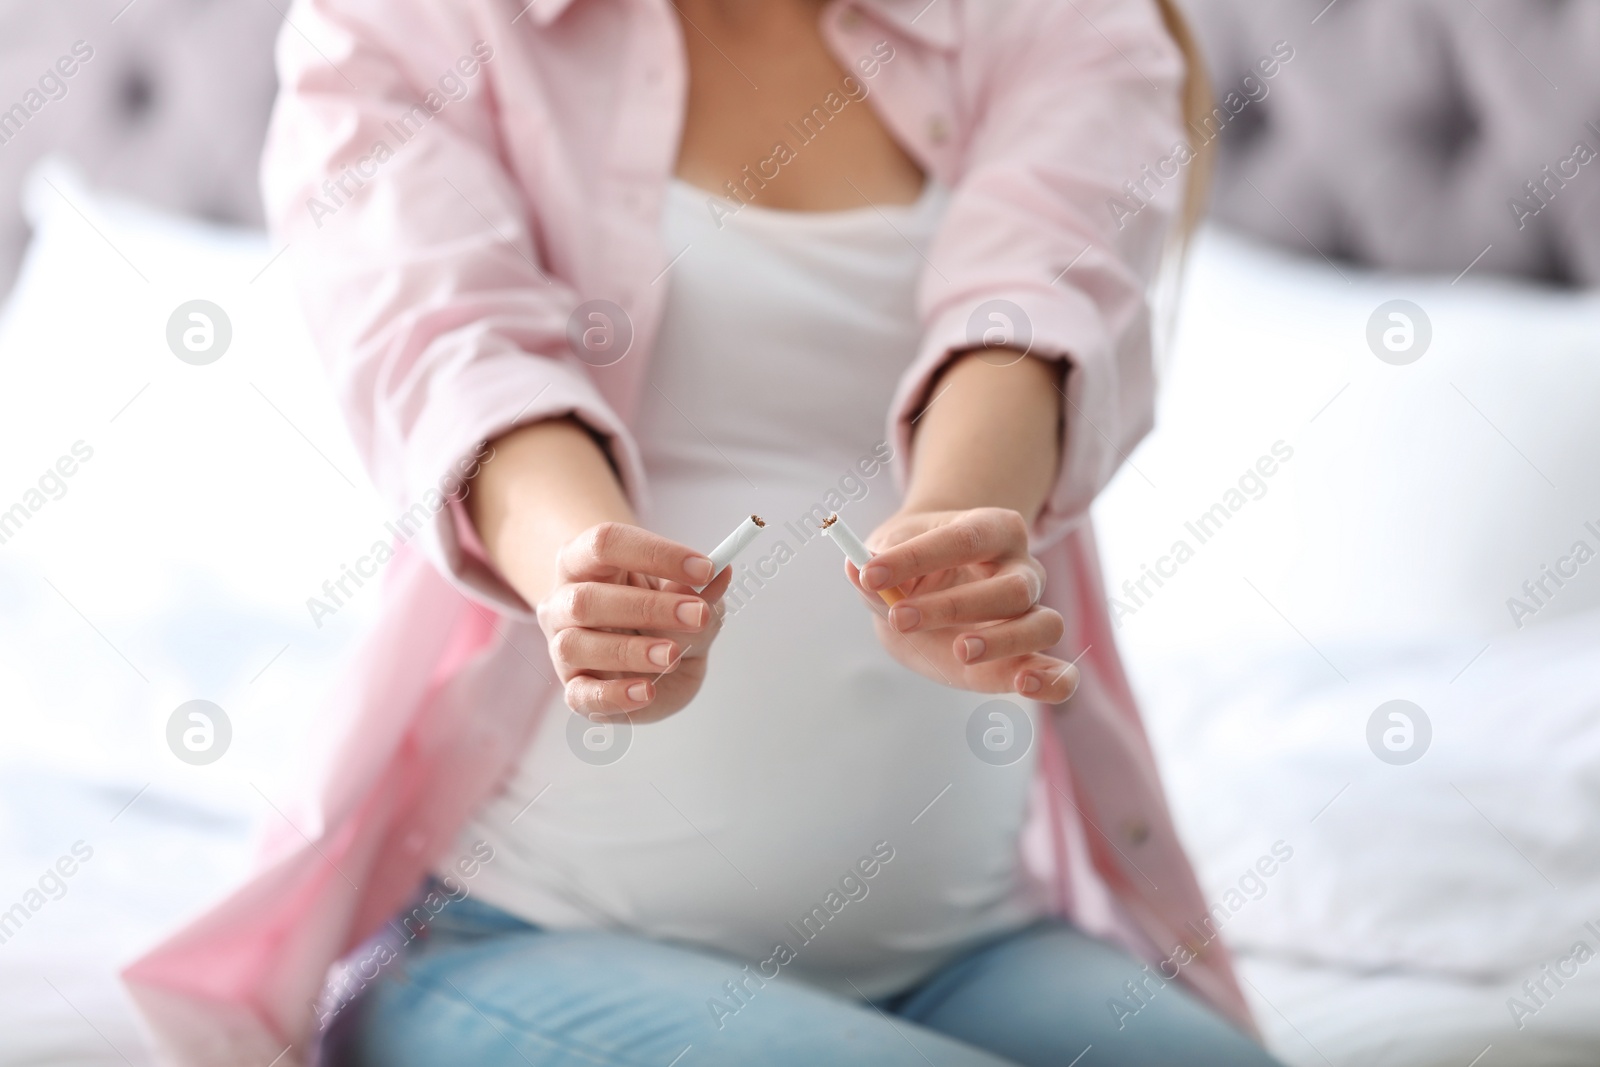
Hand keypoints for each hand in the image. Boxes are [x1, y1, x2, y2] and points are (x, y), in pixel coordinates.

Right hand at [536, 522, 730, 723]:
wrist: (650, 665)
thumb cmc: (660, 620)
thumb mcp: (687, 601)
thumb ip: (699, 593)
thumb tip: (721, 574)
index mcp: (586, 561)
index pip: (606, 543)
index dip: (656, 553)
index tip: (705, 568)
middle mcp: (565, 601)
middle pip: (586, 599)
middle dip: (646, 608)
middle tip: (696, 615)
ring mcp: (561, 646)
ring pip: (574, 645)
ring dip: (629, 652)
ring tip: (672, 656)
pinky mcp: (574, 687)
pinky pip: (580, 694)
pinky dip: (614, 695)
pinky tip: (646, 691)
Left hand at [850, 507, 1077, 702]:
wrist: (919, 590)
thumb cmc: (906, 565)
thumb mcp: (884, 557)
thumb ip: (874, 565)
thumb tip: (858, 571)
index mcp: (991, 528)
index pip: (964, 539)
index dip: (917, 556)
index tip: (871, 574)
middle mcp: (1022, 569)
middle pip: (1012, 587)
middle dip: (954, 605)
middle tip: (901, 618)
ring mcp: (1032, 614)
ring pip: (1044, 625)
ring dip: (1004, 640)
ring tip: (960, 650)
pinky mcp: (1029, 659)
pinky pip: (1062, 674)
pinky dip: (1051, 682)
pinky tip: (1023, 685)